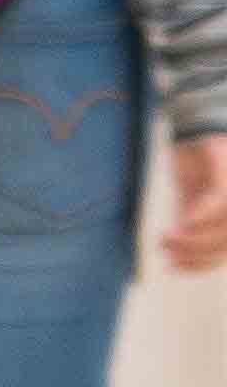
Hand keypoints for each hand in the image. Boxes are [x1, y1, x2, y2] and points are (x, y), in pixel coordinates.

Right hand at [163, 135, 226, 275]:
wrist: (192, 120)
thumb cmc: (195, 157)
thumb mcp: (190, 195)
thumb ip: (190, 220)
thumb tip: (180, 249)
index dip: (203, 262)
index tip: (173, 266)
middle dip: (197, 253)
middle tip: (167, 254)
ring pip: (226, 226)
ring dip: (195, 238)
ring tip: (167, 239)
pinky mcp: (226, 168)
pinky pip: (220, 200)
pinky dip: (202, 213)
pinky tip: (183, 220)